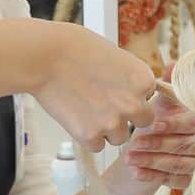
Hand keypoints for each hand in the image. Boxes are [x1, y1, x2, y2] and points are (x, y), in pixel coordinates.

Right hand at [32, 21, 155, 152]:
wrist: (45, 56)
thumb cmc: (76, 48)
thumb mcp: (116, 56)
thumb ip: (130, 78)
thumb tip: (135, 92)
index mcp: (143, 80)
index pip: (149, 97)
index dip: (132, 94)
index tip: (116, 89)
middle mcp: (134, 104)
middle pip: (142, 121)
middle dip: (127, 116)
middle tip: (105, 104)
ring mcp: (113, 122)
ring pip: (119, 137)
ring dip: (107, 129)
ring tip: (86, 109)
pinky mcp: (90, 136)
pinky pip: (97, 146)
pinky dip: (88, 137)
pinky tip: (76, 118)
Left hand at [123, 64, 194, 187]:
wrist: (175, 141)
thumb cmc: (174, 116)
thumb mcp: (175, 100)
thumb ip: (174, 83)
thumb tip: (172, 65)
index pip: (193, 124)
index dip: (174, 125)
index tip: (153, 124)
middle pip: (185, 147)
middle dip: (158, 146)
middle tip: (133, 144)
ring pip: (178, 165)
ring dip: (152, 162)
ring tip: (128, 158)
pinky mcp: (194, 179)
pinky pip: (175, 181)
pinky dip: (154, 177)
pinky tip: (136, 172)